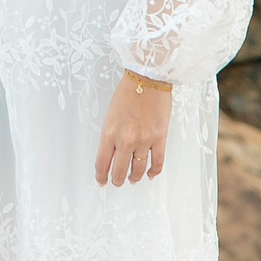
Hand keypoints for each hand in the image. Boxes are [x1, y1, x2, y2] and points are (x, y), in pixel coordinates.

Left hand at [95, 71, 171, 186]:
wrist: (147, 78)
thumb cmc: (127, 91)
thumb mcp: (111, 114)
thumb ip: (111, 133)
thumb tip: (113, 151)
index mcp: (109, 132)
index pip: (102, 162)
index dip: (101, 175)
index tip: (101, 181)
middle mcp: (125, 140)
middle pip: (119, 171)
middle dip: (117, 180)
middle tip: (116, 182)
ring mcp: (144, 141)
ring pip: (138, 169)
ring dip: (134, 177)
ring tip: (132, 179)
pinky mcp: (159, 138)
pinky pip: (157, 162)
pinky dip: (153, 172)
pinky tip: (150, 175)